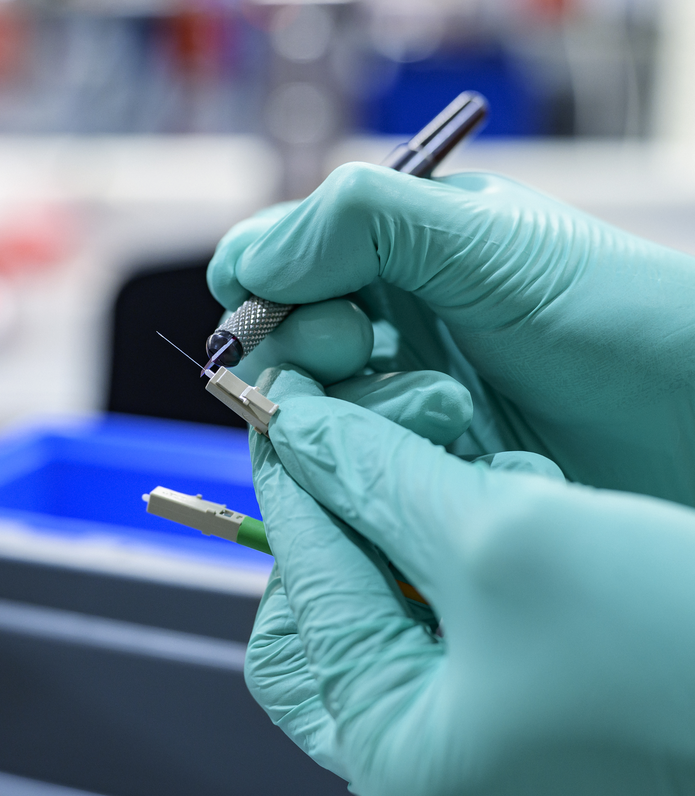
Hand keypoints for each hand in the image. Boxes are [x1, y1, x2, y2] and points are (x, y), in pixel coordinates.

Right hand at [208, 165, 694, 506]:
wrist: (694, 429)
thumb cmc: (615, 317)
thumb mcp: (485, 242)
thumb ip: (361, 221)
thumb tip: (249, 263)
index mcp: (393, 252)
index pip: (272, 261)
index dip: (259, 285)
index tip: (284, 305)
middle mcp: (387, 325)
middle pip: (277, 345)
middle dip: (305, 351)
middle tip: (356, 349)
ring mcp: (399, 399)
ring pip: (307, 414)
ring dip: (357, 413)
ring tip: (444, 408)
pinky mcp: (414, 467)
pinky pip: (348, 471)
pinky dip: (376, 465)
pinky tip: (448, 449)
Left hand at [245, 365, 694, 795]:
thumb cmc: (685, 653)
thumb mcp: (512, 540)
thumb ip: (387, 479)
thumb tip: (304, 433)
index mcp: (400, 758)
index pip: (304, 593)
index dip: (297, 487)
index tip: (290, 413)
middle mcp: (434, 772)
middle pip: (339, 617)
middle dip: (358, 519)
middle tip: (387, 444)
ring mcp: (493, 756)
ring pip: (406, 614)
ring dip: (427, 531)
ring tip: (492, 480)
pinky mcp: (547, 724)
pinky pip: (470, 629)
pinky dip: (479, 563)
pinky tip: (529, 510)